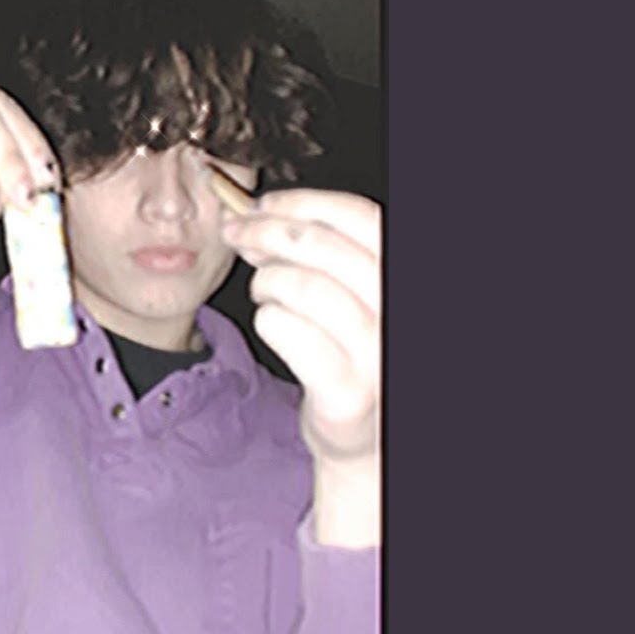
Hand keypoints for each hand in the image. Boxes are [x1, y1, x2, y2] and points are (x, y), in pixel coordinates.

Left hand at [221, 189, 380, 465]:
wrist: (362, 433)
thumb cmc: (348, 349)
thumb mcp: (346, 289)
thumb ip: (312, 251)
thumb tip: (256, 214)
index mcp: (399, 276)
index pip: (362, 217)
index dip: (306, 203)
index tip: (263, 203)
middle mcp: (397, 311)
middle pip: (323, 247)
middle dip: (266, 232)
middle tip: (235, 233)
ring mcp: (377, 354)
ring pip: (300, 285)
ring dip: (266, 280)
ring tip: (263, 290)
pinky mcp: (347, 392)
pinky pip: (286, 330)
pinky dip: (267, 319)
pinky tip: (273, 324)